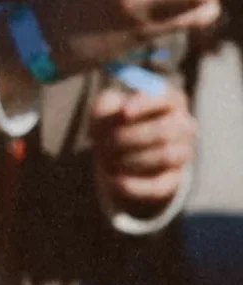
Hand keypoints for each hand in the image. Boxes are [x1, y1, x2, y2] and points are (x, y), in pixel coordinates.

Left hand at [90, 80, 196, 217]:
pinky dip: (135, 185)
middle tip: (100, 144)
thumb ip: (106, 105)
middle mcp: (184, 125)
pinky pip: (160, 185)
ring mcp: (183, 153)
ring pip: (165, 156)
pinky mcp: (173, 180)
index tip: (123, 112)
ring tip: (104, 161)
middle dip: (128, 138)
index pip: (166, 98)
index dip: (145, 104)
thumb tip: (118, 113)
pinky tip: (113, 181)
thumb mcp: (104, 109)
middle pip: (165, 130)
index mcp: (170, 100)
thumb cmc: (112, 122)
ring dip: (130, 160)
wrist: (117, 155)